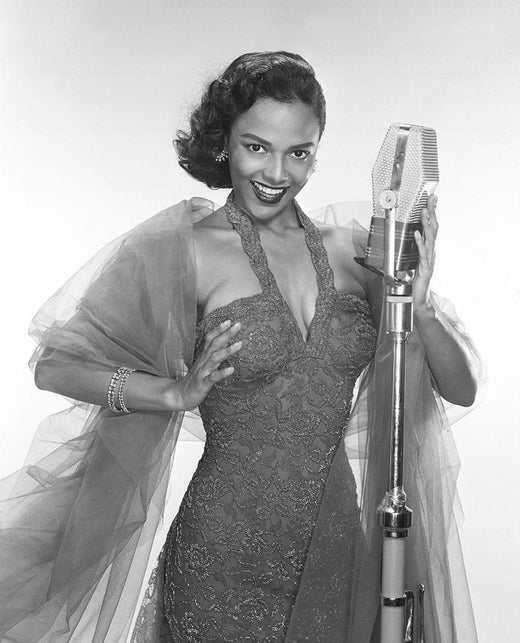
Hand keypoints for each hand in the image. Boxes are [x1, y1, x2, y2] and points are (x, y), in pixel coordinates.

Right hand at [174, 319, 241, 409]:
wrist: (180, 396)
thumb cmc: (194, 380)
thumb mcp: (203, 365)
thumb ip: (211, 355)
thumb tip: (223, 347)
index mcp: (203, 356)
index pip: (210, 339)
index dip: (219, 329)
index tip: (229, 320)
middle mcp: (203, 361)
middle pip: (214, 344)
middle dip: (226, 334)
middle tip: (238, 324)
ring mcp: (203, 372)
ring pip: (215, 358)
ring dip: (227, 350)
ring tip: (240, 344)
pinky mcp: (203, 384)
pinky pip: (213, 378)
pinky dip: (222, 373)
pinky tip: (231, 369)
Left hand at [413, 194, 437, 312]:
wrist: (419, 298)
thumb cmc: (416, 279)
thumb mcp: (415, 260)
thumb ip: (416, 249)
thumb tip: (414, 235)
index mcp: (429, 249)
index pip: (432, 227)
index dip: (433, 213)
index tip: (432, 199)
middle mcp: (431, 252)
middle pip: (433, 228)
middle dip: (432, 212)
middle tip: (431, 199)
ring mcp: (430, 259)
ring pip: (430, 238)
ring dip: (426, 224)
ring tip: (424, 212)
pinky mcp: (425, 268)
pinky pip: (422, 253)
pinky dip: (420, 243)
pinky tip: (417, 234)